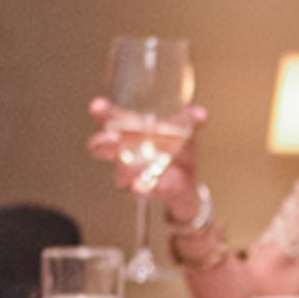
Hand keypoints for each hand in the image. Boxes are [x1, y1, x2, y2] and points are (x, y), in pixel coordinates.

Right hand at [85, 98, 207, 221]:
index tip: (98, 106)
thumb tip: (200, 114)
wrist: (187, 181)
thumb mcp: (185, 130)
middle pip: (100, 147)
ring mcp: (133, 172)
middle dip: (102, 142)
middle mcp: (125, 152)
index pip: (109, 119)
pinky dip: (142, 188)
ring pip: (119, 172)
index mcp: (131, 131)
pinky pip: (141, 190)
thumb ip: (191, 120)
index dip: (101, 113)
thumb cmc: (176, 148)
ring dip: (124, 170)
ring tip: (133, 168)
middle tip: (112, 138)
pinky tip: (144, 187)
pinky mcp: (147, 189)